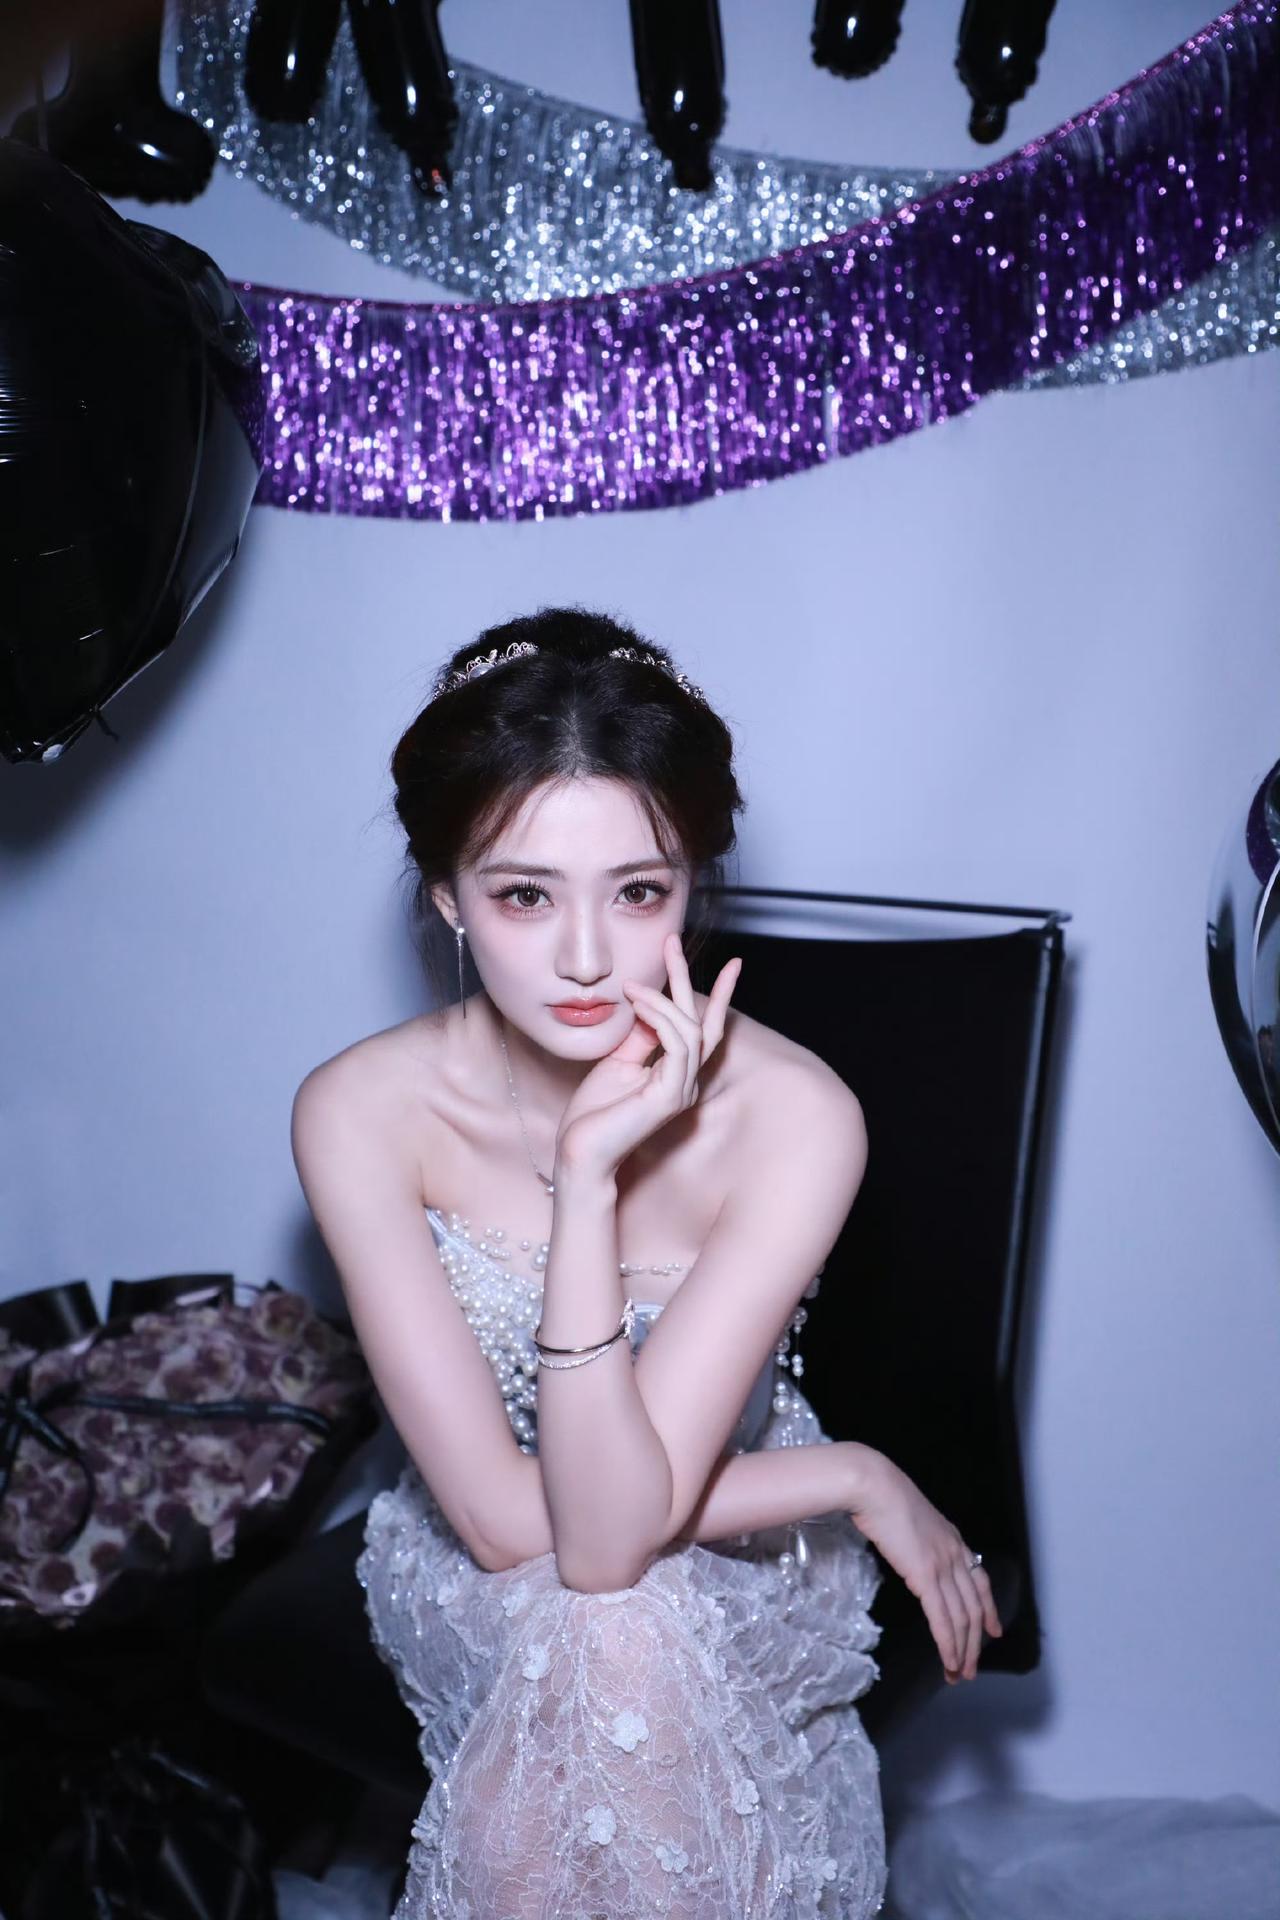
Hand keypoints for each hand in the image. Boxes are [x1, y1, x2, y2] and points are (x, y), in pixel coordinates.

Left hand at [554, 932, 741, 1180]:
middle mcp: (686, 1082)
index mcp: (676, 1075)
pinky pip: (677, 1045)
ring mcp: (681, 1091)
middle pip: (701, 1022)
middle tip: (671, 942)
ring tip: (632, 986)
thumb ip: (639, 1036)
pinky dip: (659, 1018)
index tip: (733, 964)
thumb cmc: (594, 1114)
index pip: (704, 1029)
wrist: (579, 1154)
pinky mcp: (669, 1097)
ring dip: (661, 1000)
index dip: (718, 996)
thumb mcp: (617, 1062)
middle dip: (686, 979)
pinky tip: (637, 1005)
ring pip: (689, 1030)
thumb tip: (647, 1003)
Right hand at [848, 1450, 1003, 1683]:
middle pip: (974, 1608)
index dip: (989, 1610)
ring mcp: (942, 1565)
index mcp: (952, 1540)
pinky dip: (948, 1643)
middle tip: (970, 1669)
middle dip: (975, 1643)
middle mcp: (955, 1554)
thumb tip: (911, 1551)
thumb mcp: (910, 1517)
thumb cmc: (882, 1496)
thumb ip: (919, 1538)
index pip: (981, 1581)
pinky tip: (948, 1659)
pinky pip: (942, 1618)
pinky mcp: (926, 1576)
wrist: (873, 1485)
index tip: (993, 1631)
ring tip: (958, 1674)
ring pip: (962, 1618)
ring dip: (962, 1650)